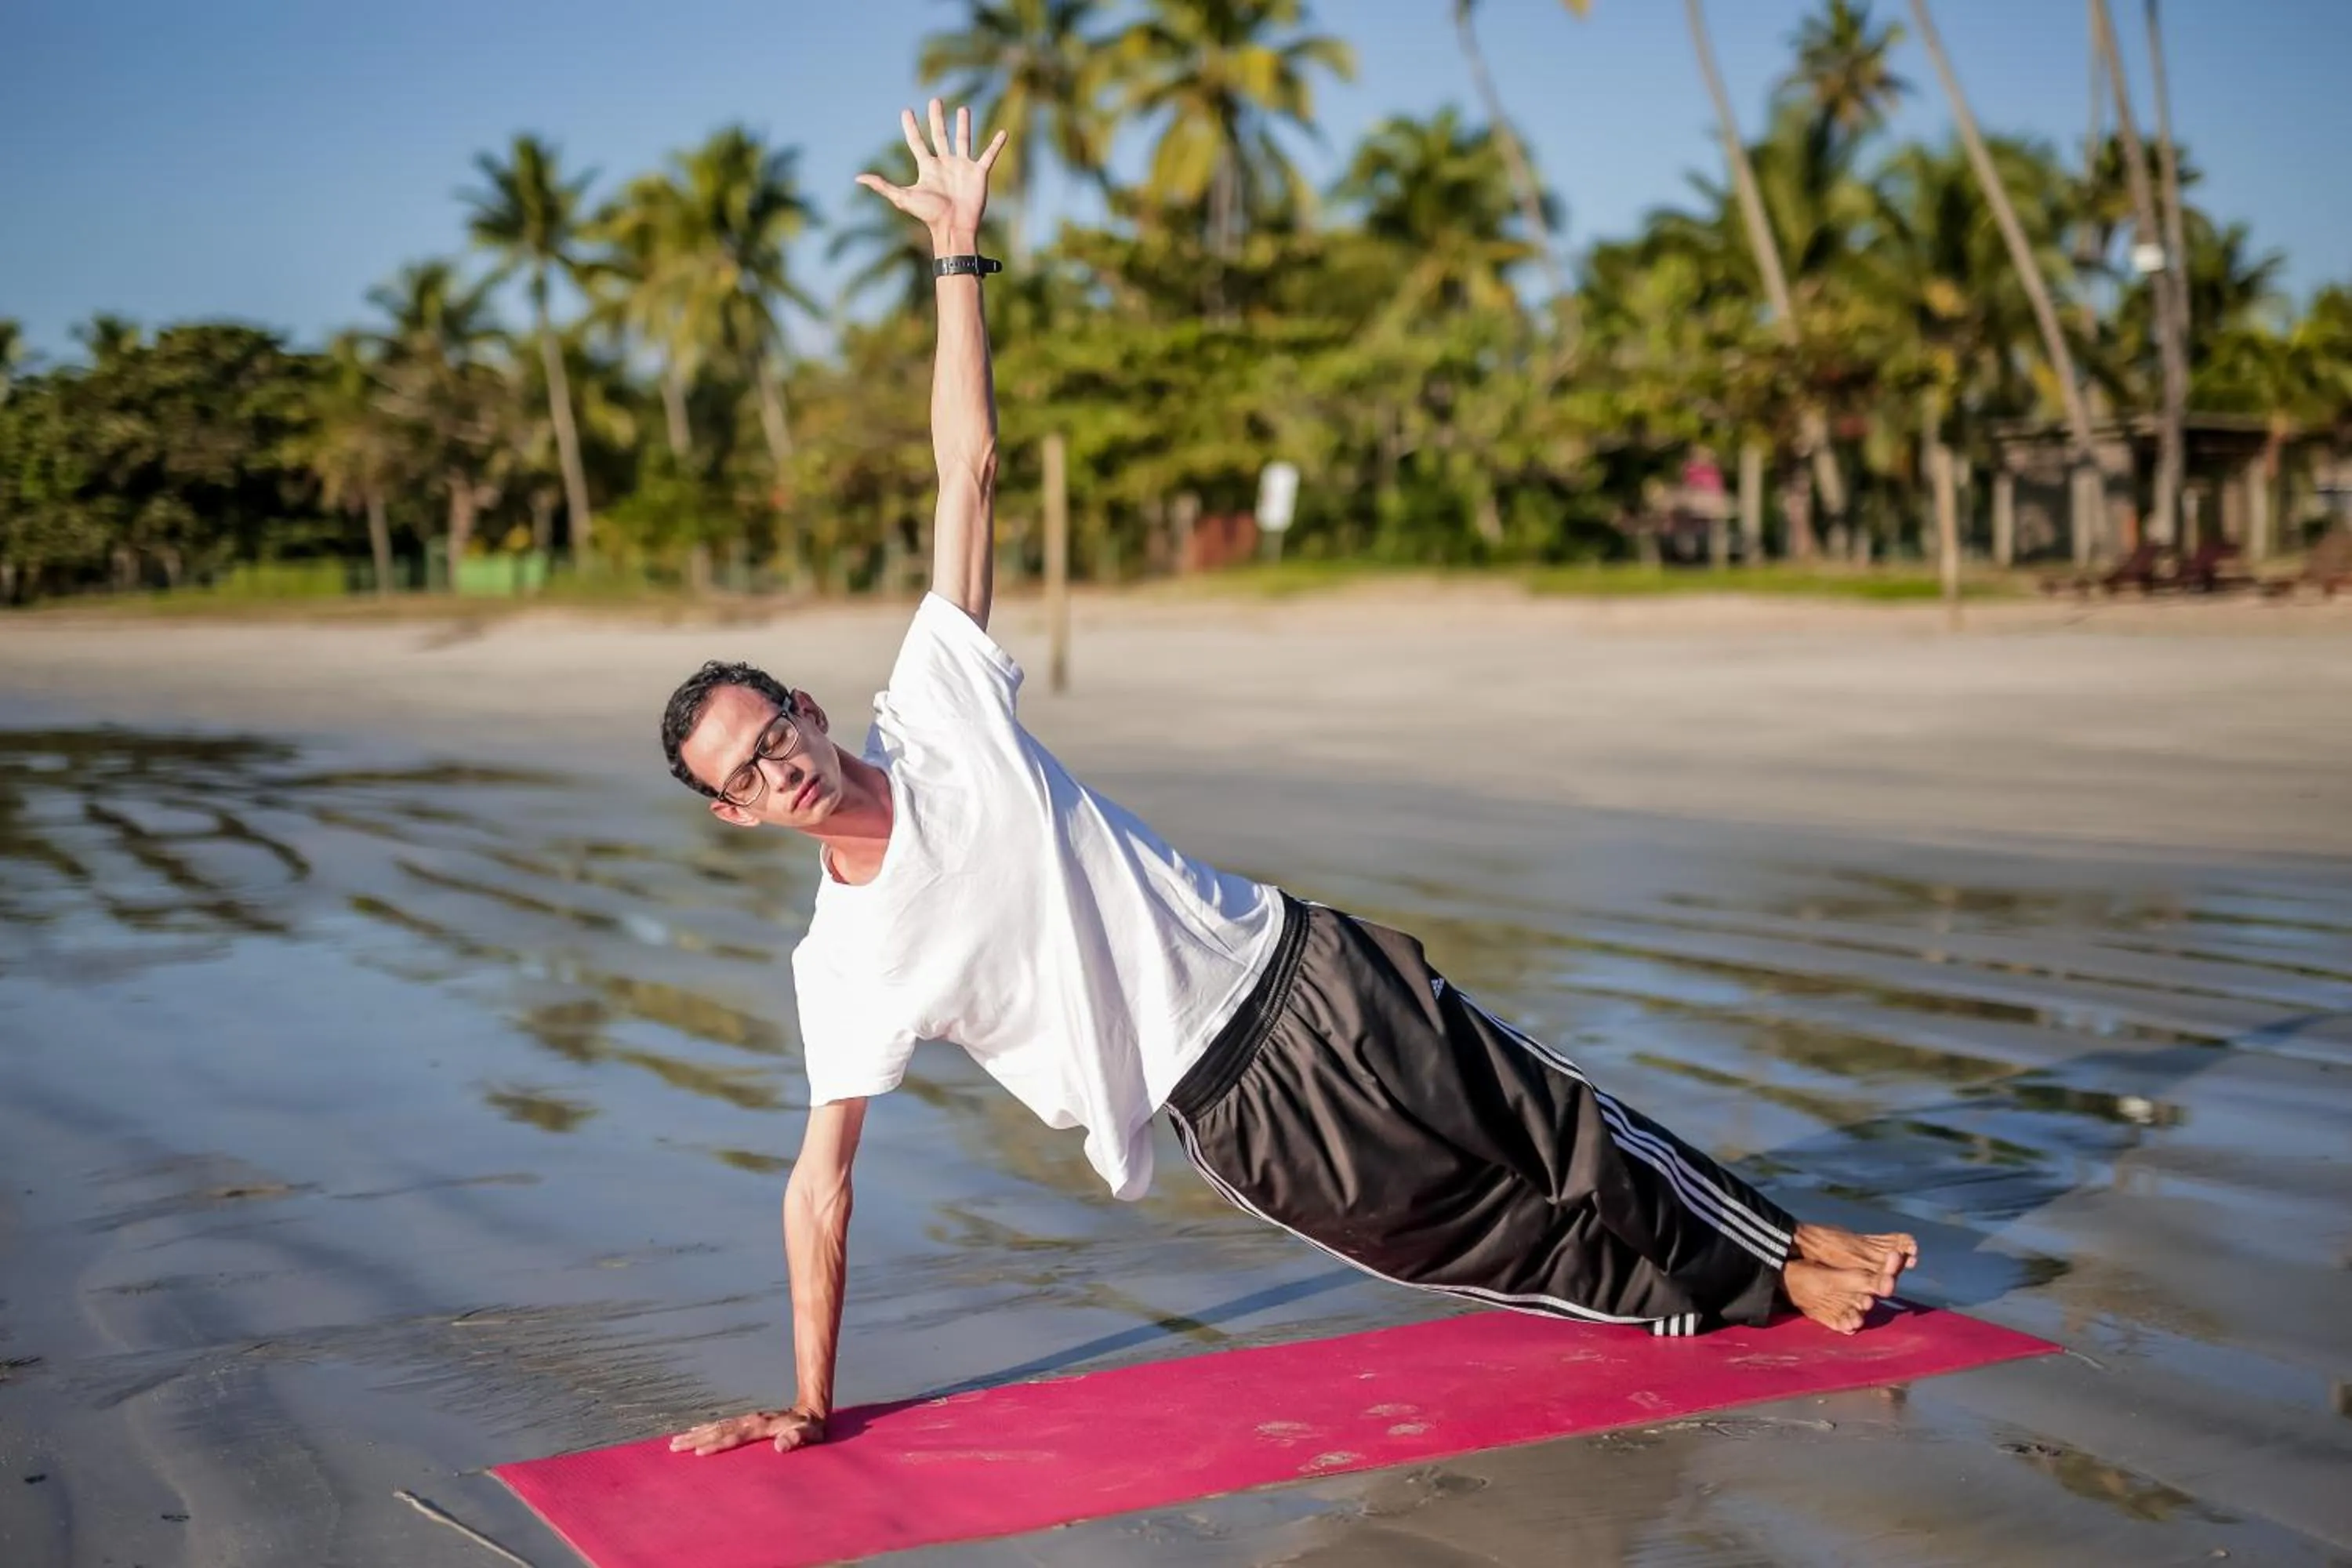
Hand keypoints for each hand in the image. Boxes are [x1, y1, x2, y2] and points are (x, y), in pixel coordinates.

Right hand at [668, 1407, 825, 1456]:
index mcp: (761, 1426)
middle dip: (696, 1438)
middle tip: (674, 1446)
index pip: (734, 1437)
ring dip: (696, 1433)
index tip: (698, 1453)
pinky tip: (694, 1432)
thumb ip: (797, 1438)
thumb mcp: (809, 1433)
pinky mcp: (746, 1422)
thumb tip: (780, 1446)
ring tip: (675, 1441)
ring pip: (716, 1426)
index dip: (717, 1445)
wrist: (811, 1409)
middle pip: (718, 1429)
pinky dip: (706, 1428)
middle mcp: (750, 1420)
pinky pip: (722, 1424)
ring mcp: (747, 1420)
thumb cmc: (810, 1427)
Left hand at [856, 97, 1005, 251]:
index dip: (911, 127)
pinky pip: (989, 155)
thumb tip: (858, 178)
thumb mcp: (902, 198)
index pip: (917, 142)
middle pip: (940, 135)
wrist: (953, 228)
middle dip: (937, 117)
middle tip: (935, 100)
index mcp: (928, 168)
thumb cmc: (929, 215)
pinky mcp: (979, 173)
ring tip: (963, 109)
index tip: (906, 111)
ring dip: (964, 125)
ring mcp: (962, 167)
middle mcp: (945, 164)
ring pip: (964, 140)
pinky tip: (1003, 133)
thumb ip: (883, 186)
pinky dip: (997, 144)